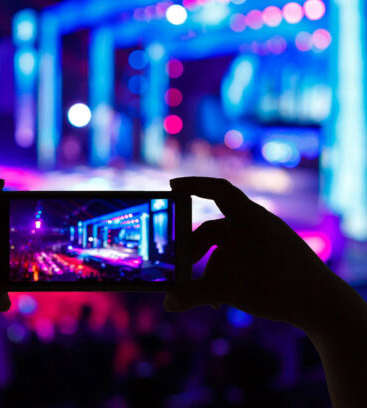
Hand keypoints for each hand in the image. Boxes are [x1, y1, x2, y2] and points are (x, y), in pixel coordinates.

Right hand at [164, 177, 338, 331]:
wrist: (324, 306)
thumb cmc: (275, 286)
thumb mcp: (226, 289)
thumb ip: (192, 294)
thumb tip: (167, 303)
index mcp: (247, 216)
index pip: (215, 189)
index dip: (192, 184)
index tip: (172, 185)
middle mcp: (256, 223)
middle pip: (214, 228)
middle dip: (194, 248)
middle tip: (180, 265)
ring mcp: (266, 239)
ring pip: (226, 248)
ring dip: (210, 268)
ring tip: (203, 293)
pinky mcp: (273, 256)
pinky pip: (240, 258)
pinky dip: (227, 274)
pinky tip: (221, 300)